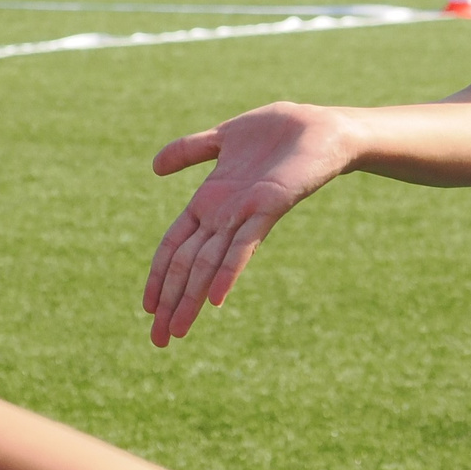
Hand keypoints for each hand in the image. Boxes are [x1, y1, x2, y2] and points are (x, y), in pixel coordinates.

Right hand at [144, 102, 357, 347]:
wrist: (324, 127)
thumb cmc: (278, 133)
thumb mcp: (224, 138)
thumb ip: (190, 151)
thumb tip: (154, 167)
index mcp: (209, 201)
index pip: (174, 245)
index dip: (157, 275)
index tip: (147, 309)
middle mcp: (224, 215)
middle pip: (187, 264)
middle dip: (171, 301)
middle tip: (158, 341)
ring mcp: (245, 215)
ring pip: (210, 263)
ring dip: (191, 297)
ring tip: (179, 330)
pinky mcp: (268, 208)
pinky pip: (244, 244)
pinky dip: (228, 271)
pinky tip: (215, 298)